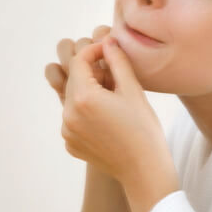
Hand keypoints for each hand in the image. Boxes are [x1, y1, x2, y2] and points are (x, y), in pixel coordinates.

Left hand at [62, 35, 178, 211]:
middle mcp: (68, 115)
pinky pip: (73, 119)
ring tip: (111, 96)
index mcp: (83, 98)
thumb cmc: (144, 129)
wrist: (144, 170)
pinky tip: (106, 118)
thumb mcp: (133, 90)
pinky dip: (85, 113)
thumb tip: (107, 41)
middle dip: (90, 72)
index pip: (79, 61)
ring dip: (87, 92)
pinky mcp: (70, 143)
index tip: (109, 50)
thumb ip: (117, 61)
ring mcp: (67, 131)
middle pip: (74, 80)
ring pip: (72, 99)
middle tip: (113, 74)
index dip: (94, 51)